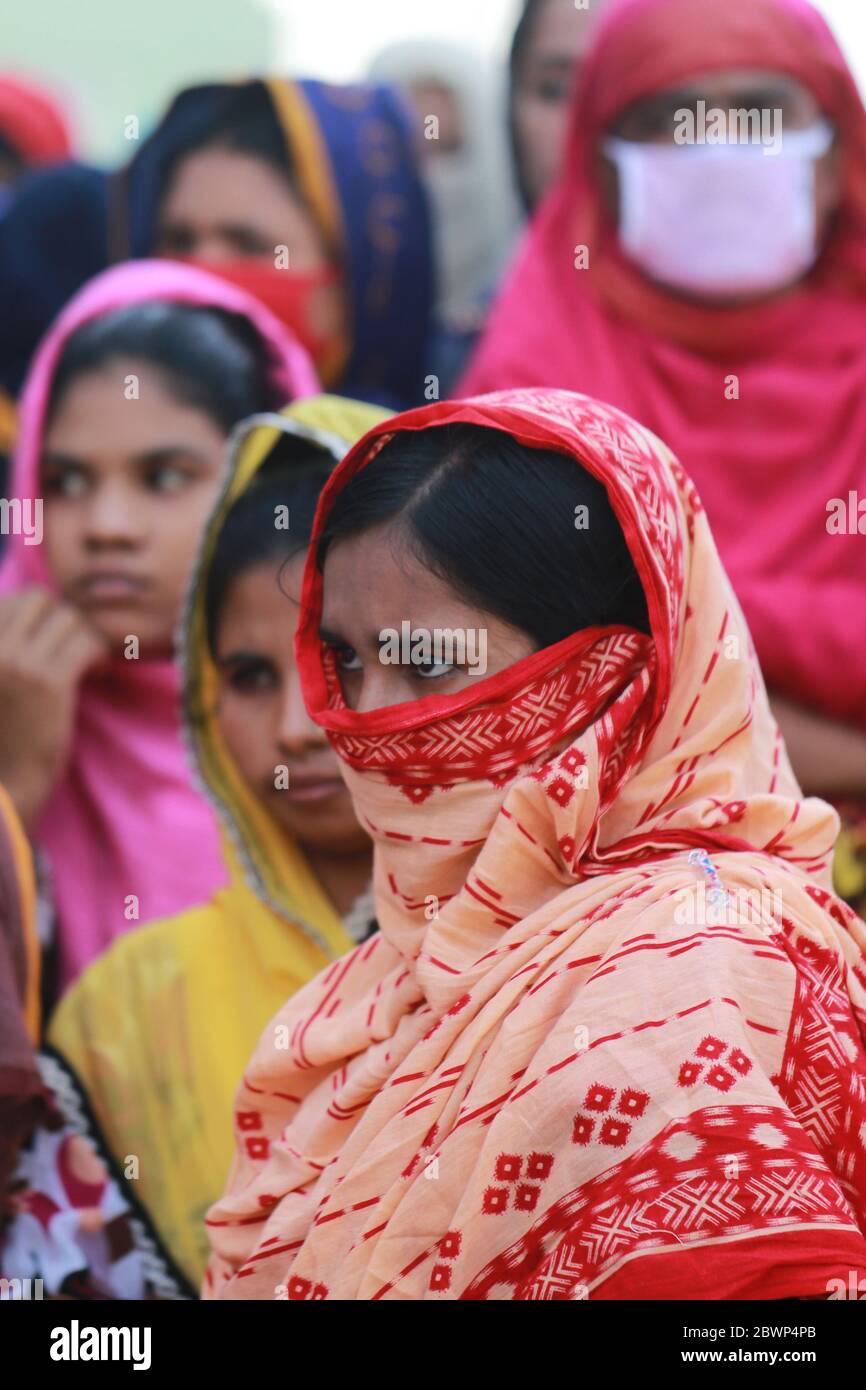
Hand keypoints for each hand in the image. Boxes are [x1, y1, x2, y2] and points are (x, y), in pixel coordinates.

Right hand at [0, 589, 108, 828]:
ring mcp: (16, 662)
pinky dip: (98, 654)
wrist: (4, 783)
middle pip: (39, 598)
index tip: (54, 640)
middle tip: (75, 646)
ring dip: (84, 636)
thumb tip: (43, 609)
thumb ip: (8, 647)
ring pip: (67, 617)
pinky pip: (85, 643)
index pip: (13, 600)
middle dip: (64, 618)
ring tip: (88, 662)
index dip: (41, 615)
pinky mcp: (48, 682)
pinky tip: (97, 674)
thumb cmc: (1, 732)